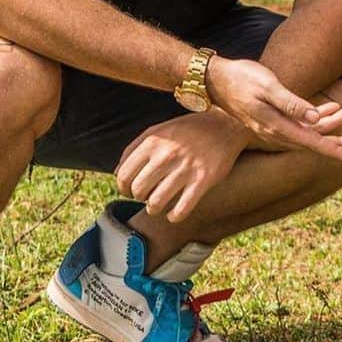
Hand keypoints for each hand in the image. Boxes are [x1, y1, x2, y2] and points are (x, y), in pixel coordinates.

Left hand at [115, 114, 244, 221]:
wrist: (225, 124)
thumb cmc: (188, 129)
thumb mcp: (158, 130)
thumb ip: (135, 148)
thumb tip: (116, 173)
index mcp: (152, 142)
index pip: (123, 176)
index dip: (123, 188)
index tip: (130, 191)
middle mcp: (166, 155)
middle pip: (138, 191)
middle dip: (140, 198)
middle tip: (147, 196)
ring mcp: (185, 168)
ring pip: (156, 204)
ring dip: (154, 209)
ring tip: (159, 205)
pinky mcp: (203, 180)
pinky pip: (181, 209)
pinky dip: (174, 216)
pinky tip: (175, 213)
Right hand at [205, 56, 341, 162]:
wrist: (215, 80)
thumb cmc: (241, 79)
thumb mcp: (267, 87)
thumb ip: (290, 103)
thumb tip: (313, 117)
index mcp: (275, 126)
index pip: (309, 141)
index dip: (331, 148)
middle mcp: (275, 131)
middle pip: (311, 140)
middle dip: (336, 141)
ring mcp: (272, 126)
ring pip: (307, 132)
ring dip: (329, 127)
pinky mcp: (271, 118)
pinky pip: (298, 123)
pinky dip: (315, 117)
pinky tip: (330, 110)